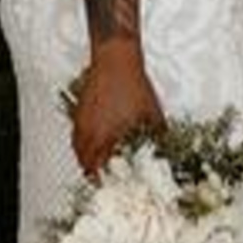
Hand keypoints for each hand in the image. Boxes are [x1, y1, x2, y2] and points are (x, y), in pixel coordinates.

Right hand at [73, 40, 164, 174]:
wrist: (116, 58)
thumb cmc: (134, 85)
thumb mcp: (152, 115)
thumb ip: (157, 136)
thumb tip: (166, 149)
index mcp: (104, 137)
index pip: (96, 168)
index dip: (101, 180)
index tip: (107, 185)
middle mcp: (88, 131)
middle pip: (83, 161)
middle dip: (91, 171)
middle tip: (101, 176)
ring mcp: (81, 119)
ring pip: (76, 146)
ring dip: (85, 156)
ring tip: (95, 160)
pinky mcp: (80, 108)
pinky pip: (76, 132)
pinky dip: (82, 140)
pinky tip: (93, 137)